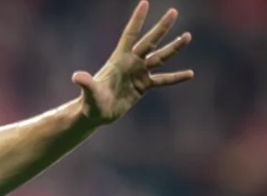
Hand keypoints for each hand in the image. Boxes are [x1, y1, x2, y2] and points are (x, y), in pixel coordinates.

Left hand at [72, 1, 193, 125]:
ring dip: (174, 47)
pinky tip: (190, 74)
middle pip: (149, 41)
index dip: (137, 20)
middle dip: (161, 27)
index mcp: (119, 60)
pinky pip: (163, 80)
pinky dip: (176, 77)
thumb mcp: (90, 93)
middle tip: (173, 12)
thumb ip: (86, 84)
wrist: (96, 114)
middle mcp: (131, 62)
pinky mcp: (144, 86)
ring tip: (188, 36)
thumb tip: (76, 76)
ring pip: (160, 57)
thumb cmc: (90, 102)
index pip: (130, 35)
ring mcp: (139, 73)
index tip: (145, 3)